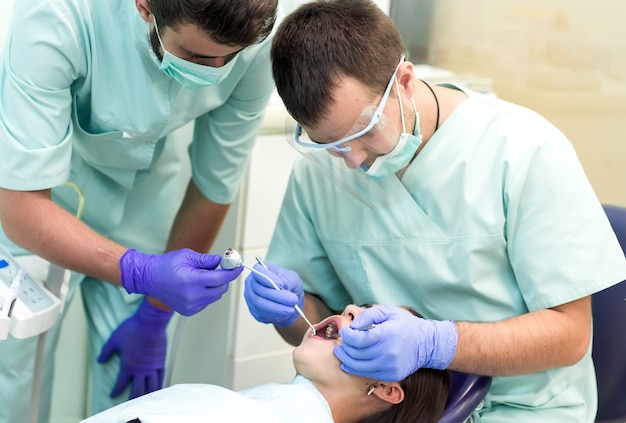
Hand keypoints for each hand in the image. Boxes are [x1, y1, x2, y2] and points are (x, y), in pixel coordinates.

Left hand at [97, 299, 173, 398]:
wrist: (151, 321)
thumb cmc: (133, 328)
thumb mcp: (114, 339)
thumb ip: (106, 351)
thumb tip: (100, 360)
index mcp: (128, 365)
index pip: (120, 383)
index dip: (116, 391)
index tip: (113, 395)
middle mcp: (141, 369)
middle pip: (137, 390)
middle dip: (132, 399)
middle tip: (129, 404)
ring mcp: (152, 366)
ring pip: (151, 386)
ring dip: (147, 395)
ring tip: (145, 401)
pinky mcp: (161, 361)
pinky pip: (161, 376)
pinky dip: (160, 384)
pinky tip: (159, 387)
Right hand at [120, 248, 242, 315]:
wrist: (149, 279)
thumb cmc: (166, 265)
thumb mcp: (187, 256)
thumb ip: (207, 260)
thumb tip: (223, 260)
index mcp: (191, 281)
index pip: (220, 279)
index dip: (232, 272)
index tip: (239, 266)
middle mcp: (192, 296)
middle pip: (221, 289)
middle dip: (224, 278)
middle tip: (220, 268)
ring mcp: (190, 306)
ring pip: (216, 296)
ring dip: (216, 286)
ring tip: (204, 276)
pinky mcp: (189, 310)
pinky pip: (207, 301)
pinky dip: (208, 293)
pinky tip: (197, 286)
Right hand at [244, 262, 303, 326]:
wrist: (289, 300)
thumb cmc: (289, 285)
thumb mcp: (292, 278)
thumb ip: (287, 280)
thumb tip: (280, 285)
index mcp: (259, 270)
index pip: (258, 271)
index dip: (268, 278)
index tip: (281, 285)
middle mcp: (251, 283)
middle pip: (259, 290)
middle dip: (277, 296)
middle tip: (292, 300)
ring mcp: (250, 298)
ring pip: (260, 303)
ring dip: (277, 307)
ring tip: (291, 309)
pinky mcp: (254, 311)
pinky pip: (261, 313)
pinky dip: (274, 314)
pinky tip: (285, 313)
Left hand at [334, 305, 457, 381]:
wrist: (427, 344)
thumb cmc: (405, 325)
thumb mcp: (388, 311)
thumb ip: (368, 315)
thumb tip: (353, 326)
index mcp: (388, 334)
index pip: (359, 340)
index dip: (347, 336)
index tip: (344, 332)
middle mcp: (389, 353)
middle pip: (357, 353)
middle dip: (345, 347)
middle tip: (342, 341)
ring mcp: (390, 366)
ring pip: (359, 366)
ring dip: (346, 359)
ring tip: (341, 352)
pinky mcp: (391, 375)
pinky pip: (367, 374)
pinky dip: (355, 368)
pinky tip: (349, 362)